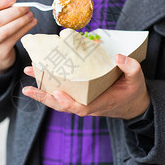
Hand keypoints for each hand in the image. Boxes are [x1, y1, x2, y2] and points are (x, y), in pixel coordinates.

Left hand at [22, 54, 149, 119]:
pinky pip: (61, 94)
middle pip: (61, 105)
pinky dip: (49, 86)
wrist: (133, 104)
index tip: (57, 94)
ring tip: (29, 74)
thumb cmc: (133, 91)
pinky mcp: (78, 97)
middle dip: (44, 97)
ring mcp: (80, 102)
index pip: (79, 108)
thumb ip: (130, 67)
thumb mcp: (137, 79)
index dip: (67, 103)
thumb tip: (119, 56)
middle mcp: (86, 105)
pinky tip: (39, 75)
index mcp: (98, 104)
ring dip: (42, 90)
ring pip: (58, 100)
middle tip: (28, 88)